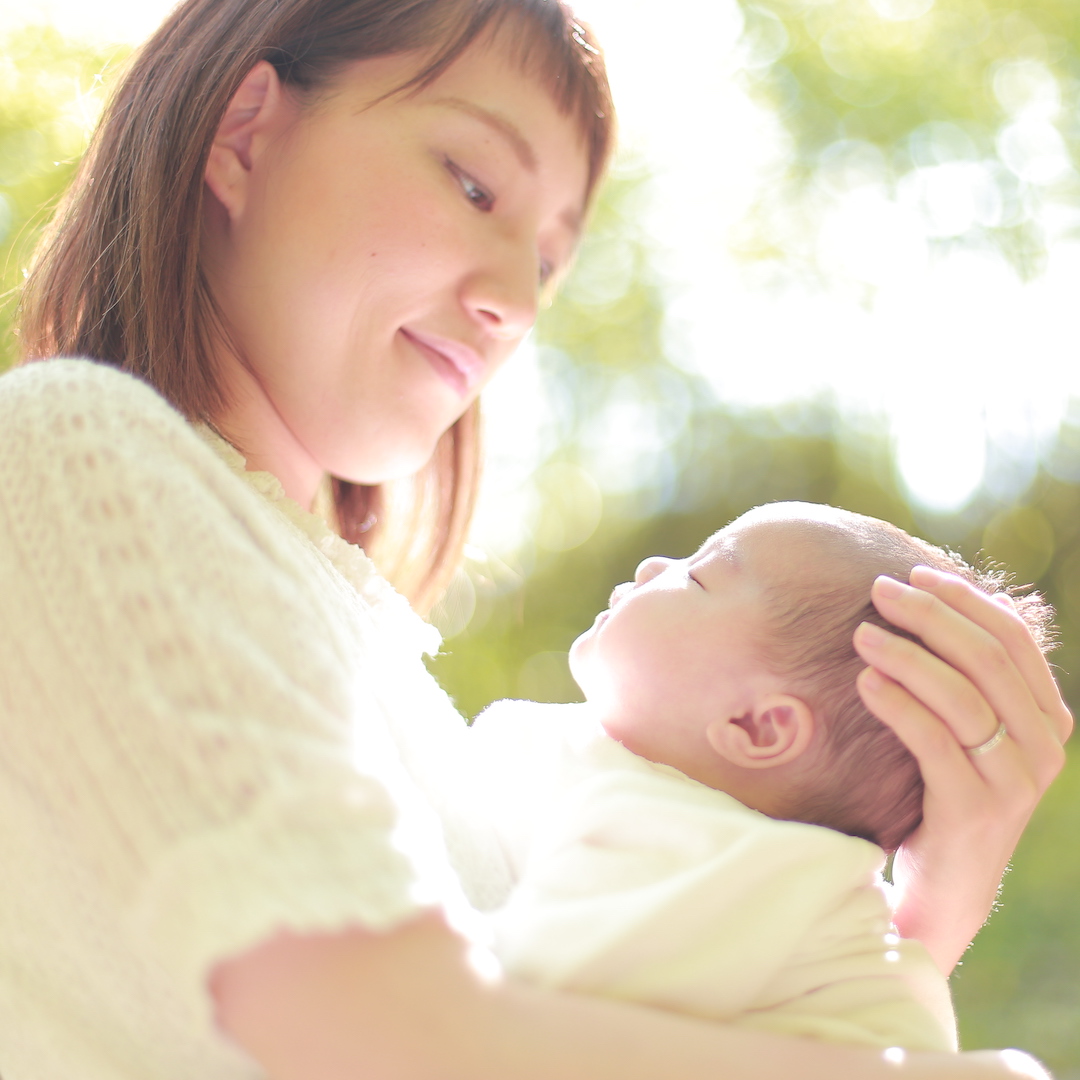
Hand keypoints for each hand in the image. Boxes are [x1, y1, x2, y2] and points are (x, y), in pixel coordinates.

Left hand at [852, 565, 1071, 974]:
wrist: (944, 890)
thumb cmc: (942, 794)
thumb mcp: (964, 733)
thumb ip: (962, 681)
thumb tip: (920, 603)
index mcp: (1046, 719)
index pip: (1014, 639)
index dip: (965, 599)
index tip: (915, 572)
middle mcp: (1041, 749)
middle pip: (988, 659)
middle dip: (931, 616)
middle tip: (879, 591)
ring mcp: (1013, 783)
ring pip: (963, 697)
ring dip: (908, 656)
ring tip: (861, 634)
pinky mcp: (974, 812)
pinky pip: (934, 743)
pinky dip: (898, 704)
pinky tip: (864, 682)